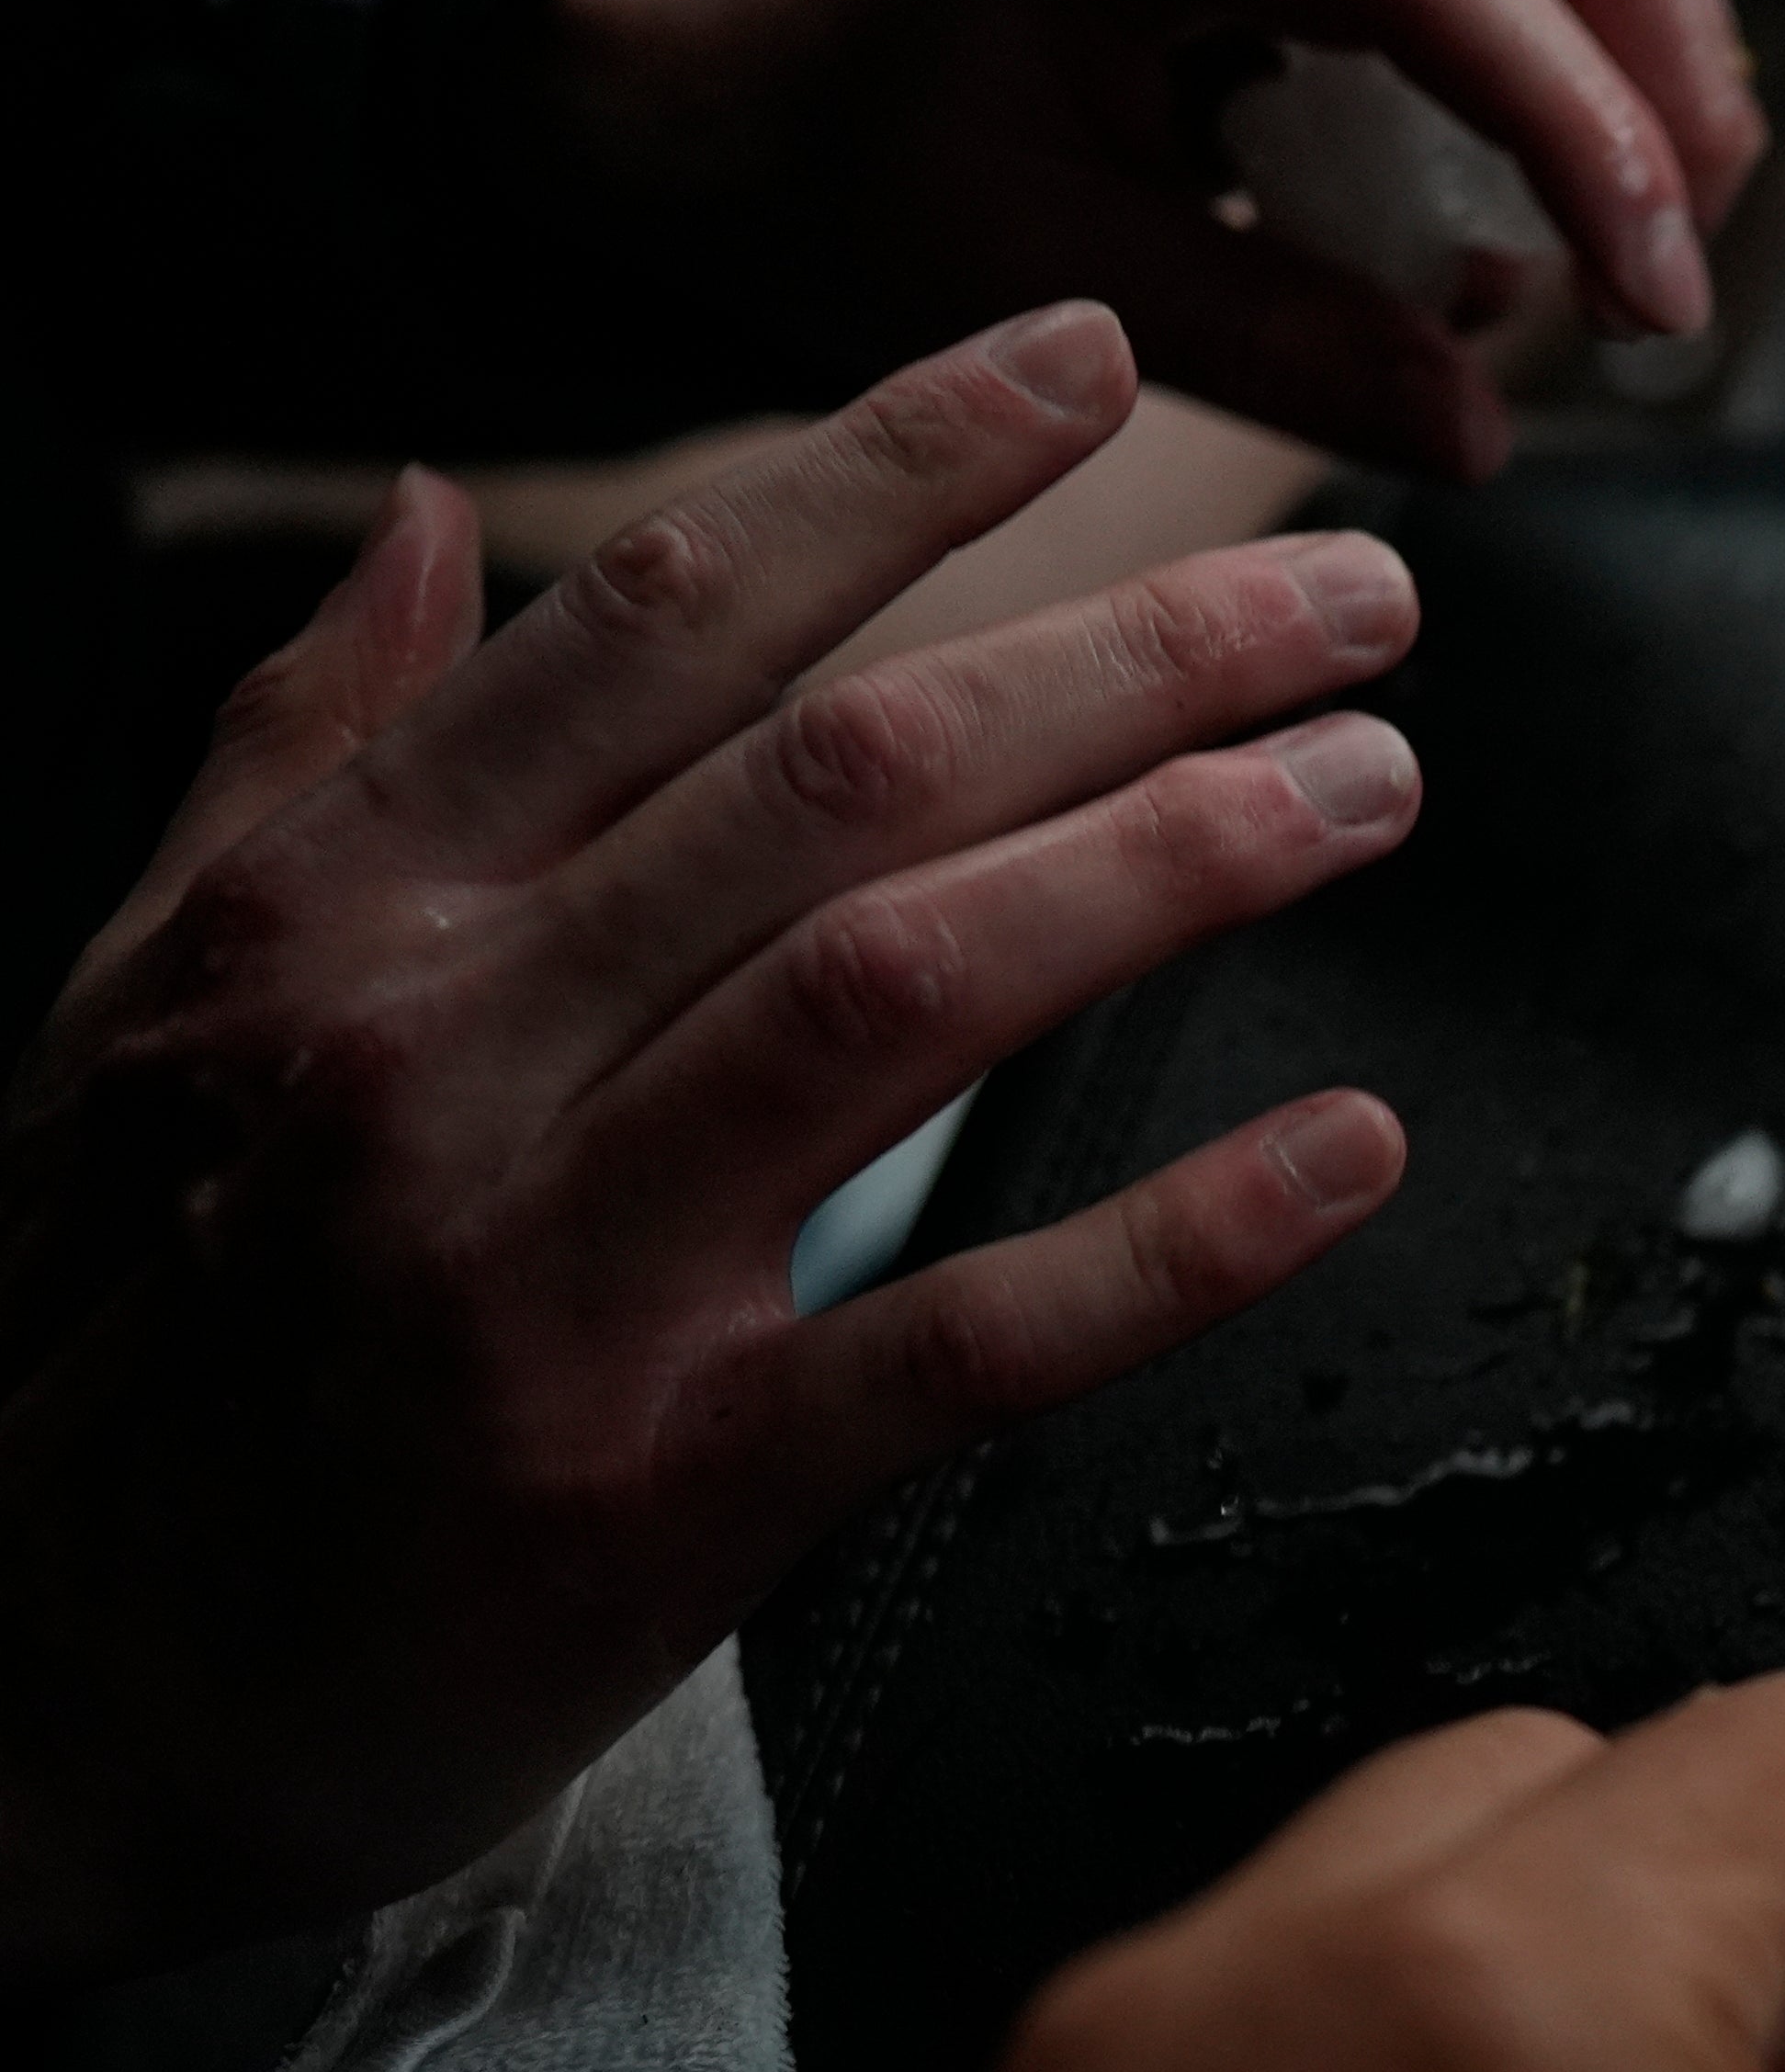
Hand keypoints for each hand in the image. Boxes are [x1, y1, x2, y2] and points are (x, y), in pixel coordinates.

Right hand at [0, 305, 1420, 1987]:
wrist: (30, 1707)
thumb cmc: (116, 1340)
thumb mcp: (143, 1000)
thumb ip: (306, 750)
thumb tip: (416, 518)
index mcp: (343, 912)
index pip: (663, 620)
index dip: (897, 467)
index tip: (1083, 364)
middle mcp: (445, 1053)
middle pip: (848, 776)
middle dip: (1135, 655)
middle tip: (1351, 602)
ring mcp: (548, 1275)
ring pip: (906, 989)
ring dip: (1174, 863)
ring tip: (1366, 786)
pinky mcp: (653, 1498)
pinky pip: (957, 1340)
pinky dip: (1174, 1242)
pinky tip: (1344, 1151)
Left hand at [544, 0, 1768, 478]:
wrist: (740, 74)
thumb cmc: (849, 172)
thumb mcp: (1056, 291)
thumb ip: (1285, 349)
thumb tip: (1486, 428)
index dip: (1580, 126)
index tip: (1657, 297)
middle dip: (1654, 60)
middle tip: (1668, 266)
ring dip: (1627, 34)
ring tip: (1613, 230)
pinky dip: (1557, 17)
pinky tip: (1534, 161)